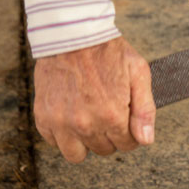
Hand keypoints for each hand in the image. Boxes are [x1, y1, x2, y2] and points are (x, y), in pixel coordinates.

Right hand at [33, 36, 155, 162]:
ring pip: (76, 155)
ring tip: (88, 120)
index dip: (130, 132)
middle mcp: (85, 123)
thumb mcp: (138, 73)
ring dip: (85, 142)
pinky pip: (54, 142)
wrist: (72, 34)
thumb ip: (145, 110)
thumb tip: (145, 140)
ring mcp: (61, 122)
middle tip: (106, 112)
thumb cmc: (108, 52)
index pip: (128, 145)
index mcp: (112, 115)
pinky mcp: (43, 116)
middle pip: (104, 150)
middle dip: (109, 136)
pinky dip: (62, 134)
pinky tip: (70, 115)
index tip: (124, 117)